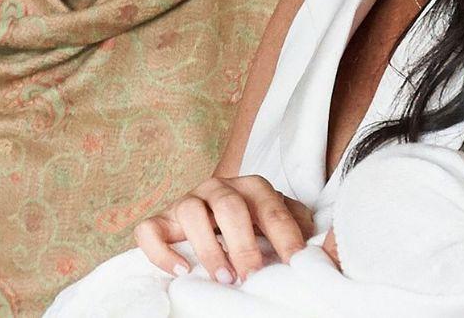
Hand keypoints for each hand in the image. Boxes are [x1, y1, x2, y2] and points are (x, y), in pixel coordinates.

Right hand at [134, 175, 313, 282]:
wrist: (212, 216)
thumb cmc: (252, 224)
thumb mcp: (277, 220)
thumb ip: (295, 224)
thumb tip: (314, 243)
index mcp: (251, 187)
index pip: (271, 208)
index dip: (284, 237)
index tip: (293, 265)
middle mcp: (217, 188)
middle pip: (228, 206)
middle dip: (242, 244)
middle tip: (251, 275)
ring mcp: (186, 201)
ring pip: (189, 211)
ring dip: (208, 247)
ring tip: (223, 277)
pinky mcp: (161, 219)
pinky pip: (149, 229)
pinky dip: (162, 251)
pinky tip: (182, 271)